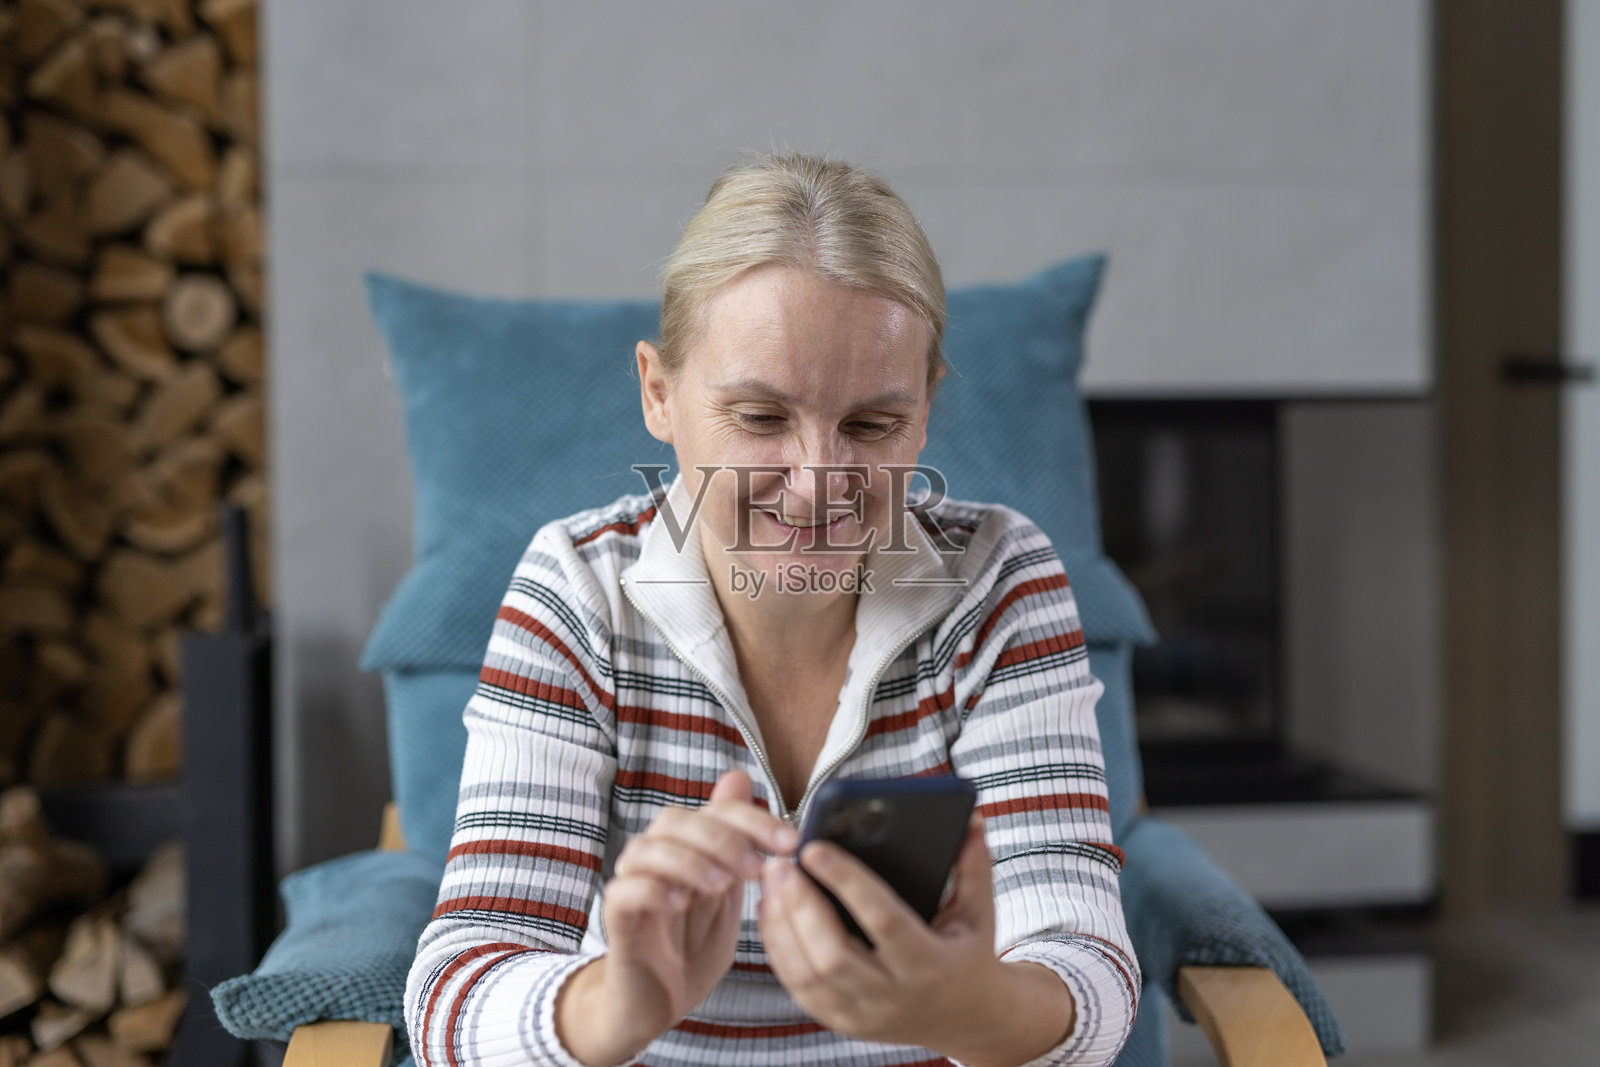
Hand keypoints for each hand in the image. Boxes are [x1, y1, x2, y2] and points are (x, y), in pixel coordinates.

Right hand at [558, 770, 797, 1064]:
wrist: (656, 1004)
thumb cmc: (692, 947)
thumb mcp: (727, 896)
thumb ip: (736, 845)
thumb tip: (740, 778)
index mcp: (685, 847)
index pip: (713, 811)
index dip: (753, 818)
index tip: (790, 842)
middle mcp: (654, 858)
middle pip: (676, 821)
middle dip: (723, 837)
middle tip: (757, 866)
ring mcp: (631, 887)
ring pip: (646, 849)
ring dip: (689, 860)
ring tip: (722, 886)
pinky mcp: (615, 922)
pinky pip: (623, 891)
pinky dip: (654, 890)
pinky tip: (682, 903)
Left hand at [758, 814, 1072, 1064]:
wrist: (965, 1019)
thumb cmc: (968, 955)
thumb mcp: (978, 912)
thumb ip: (973, 864)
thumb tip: (972, 815)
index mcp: (930, 964)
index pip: (883, 919)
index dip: (847, 882)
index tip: (814, 848)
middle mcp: (894, 995)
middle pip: (833, 954)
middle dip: (800, 905)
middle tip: (780, 862)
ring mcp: (863, 1015)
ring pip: (807, 974)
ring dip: (781, 924)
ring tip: (772, 879)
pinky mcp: (841, 1021)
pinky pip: (798, 987)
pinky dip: (778, 947)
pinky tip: (772, 910)